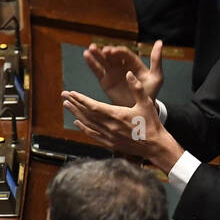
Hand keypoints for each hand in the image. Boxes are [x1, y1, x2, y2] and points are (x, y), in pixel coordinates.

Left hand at [61, 71, 182, 168]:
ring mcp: (108, 136)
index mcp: (116, 115)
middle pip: (86, 114)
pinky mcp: (110, 143)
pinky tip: (77, 123)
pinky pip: (93, 135)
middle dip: (74, 103)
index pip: (93, 106)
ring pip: (87, 124)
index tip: (71, 92)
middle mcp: (109, 126)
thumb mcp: (146, 103)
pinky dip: (83, 128)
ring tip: (67, 106)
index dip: (80, 99)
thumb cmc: (151, 124)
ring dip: (76, 114)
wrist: (155, 146)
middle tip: (64, 95)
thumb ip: (136, 87)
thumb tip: (128, 73)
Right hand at [82, 38, 163, 106]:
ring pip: (103, 61)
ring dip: (97, 54)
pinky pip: (97, 70)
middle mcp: (122, 65)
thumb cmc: (150, 92)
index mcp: (133, 63)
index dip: (119, 51)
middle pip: (112, 55)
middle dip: (107, 52)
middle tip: (102, 51)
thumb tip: (159, 42)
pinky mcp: (105, 81)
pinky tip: (86, 55)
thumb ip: (156, 60)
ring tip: (90, 49)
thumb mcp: (156, 77)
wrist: (140, 108)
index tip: (113, 51)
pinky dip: (92, 63)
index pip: (125, 54)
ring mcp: (112, 72)